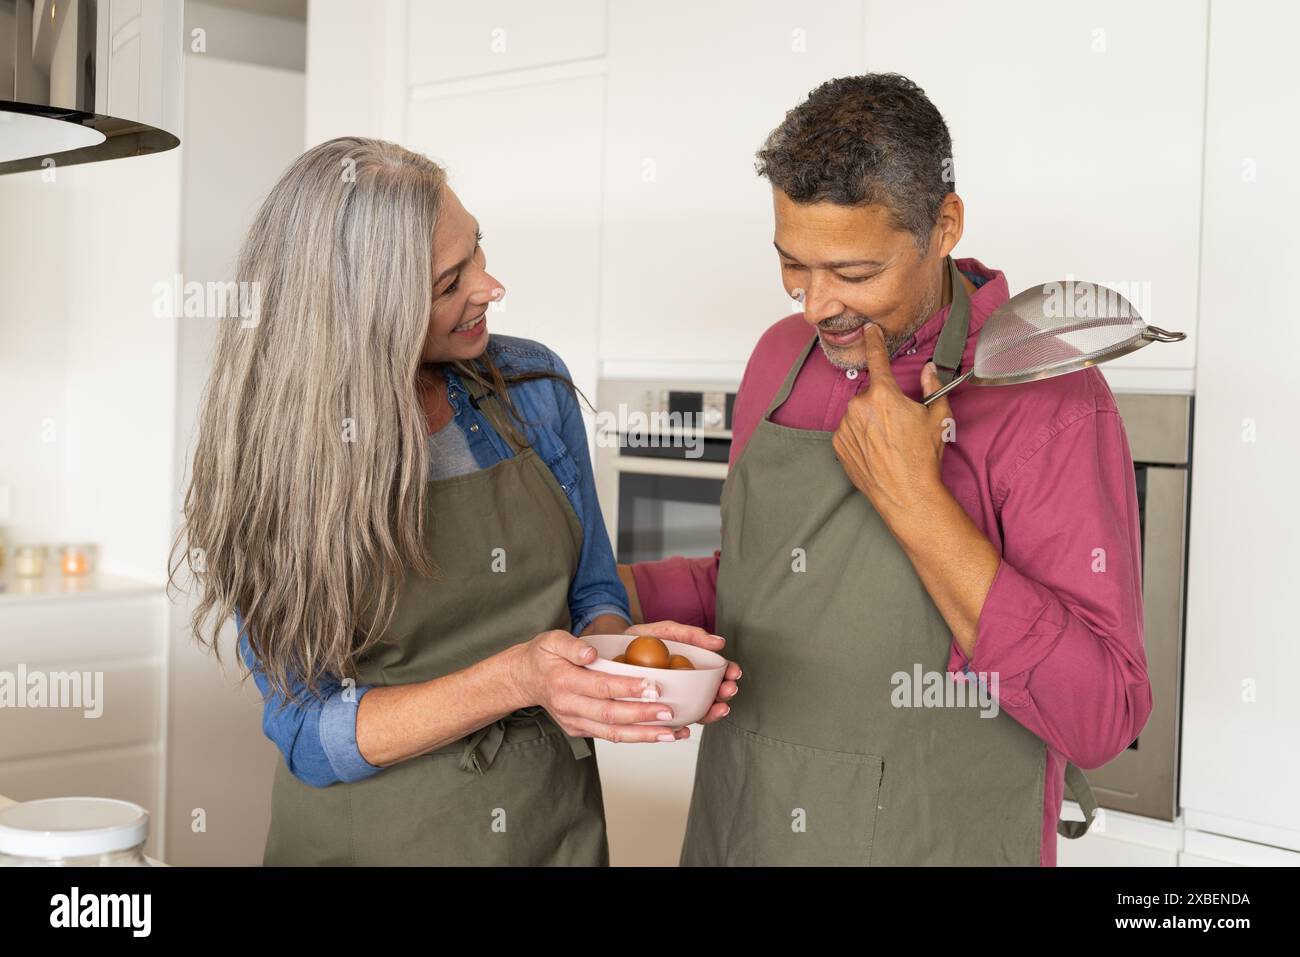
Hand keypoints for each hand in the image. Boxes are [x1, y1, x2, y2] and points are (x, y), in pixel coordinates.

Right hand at [508, 630, 689, 742]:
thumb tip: (591, 654)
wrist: (524, 680)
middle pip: (610, 715)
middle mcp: (569, 706)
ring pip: (613, 734)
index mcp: (563, 682)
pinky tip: (661, 734)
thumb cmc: (543, 656)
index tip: (652, 686)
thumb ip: (571, 645)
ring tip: (674, 733)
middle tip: (670, 713)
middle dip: (642, 716)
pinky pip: (611, 736)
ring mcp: (575, 722)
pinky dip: (637, 737)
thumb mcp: (551, 640)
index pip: (600, 687)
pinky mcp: (581, 730)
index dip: (627, 688)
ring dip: (645, 735)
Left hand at [623, 620, 740, 724]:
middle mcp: (683, 686)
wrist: (608, 648)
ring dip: (712, 711)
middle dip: (725, 694)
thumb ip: (690, 635)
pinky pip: (670, 723)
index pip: (715, 674)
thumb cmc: (638, 638)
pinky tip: (688, 727)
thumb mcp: (665, 631)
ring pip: (696, 710)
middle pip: (711, 694)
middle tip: (729, 690)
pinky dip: (682, 726)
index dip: (728, 674)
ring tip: (719, 707)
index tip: (734, 672)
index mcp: (689, 667)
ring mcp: (670, 699)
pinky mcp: (654, 711)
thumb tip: (719, 642)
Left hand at [832, 323, 952, 514]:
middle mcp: (859, 407)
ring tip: (888, 442)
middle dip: (882, 403)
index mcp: (884, 395)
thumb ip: (933, 387)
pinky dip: (859, 436)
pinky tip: (875, 451)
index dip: (873, 341)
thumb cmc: (923, 457)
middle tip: (898, 425)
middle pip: (870, 394)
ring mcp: (845, 426)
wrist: (907, 494)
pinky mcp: (837, 444)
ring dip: (870, 420)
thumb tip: (929, 370)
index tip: (868, 329)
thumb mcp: (938, 418)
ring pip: (858, 413)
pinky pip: (848, 431)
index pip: (877, 359)